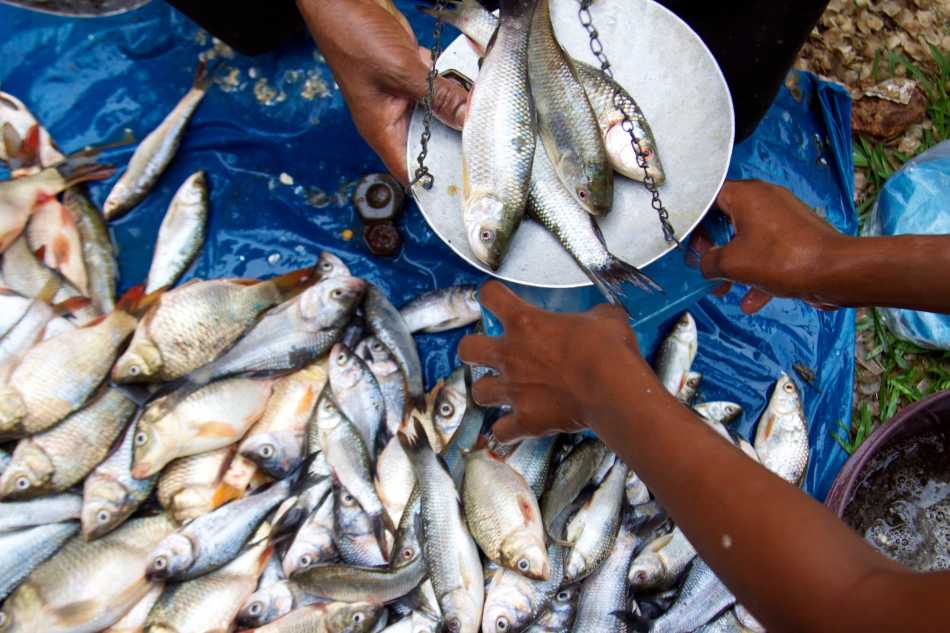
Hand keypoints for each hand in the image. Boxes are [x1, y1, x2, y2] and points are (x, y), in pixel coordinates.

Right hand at [297, 0, 467, 183]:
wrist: (344, 0)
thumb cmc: (354, 38)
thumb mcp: (403, 72)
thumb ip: (439, 96)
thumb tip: (469, 117)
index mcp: (381, 130)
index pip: (410, 171)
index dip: (435, 183)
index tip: (465, 186)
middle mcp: (392, 118)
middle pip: (430, 143)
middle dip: (455, 143)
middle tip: (486, 147)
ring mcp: (402, 96)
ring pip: (437, 113)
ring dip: (457, 110)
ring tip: (484, 116)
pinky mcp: (410, 76)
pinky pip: (436, 88)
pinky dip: (450, 84)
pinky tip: (469, 83)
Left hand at [458, 282, 658, 442]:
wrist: (613, 389)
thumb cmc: (609, 351)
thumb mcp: (606, 318)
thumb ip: (593, 316)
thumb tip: (601, 319)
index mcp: (526, 322)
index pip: (491, 296)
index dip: (493, 296)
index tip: (497, 300)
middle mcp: (511, 355)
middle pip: (467, 348)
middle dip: (474, 350)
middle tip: (490, 353)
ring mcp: (514, 390)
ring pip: (478, 392)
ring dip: (490, 391)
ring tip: (505, 392)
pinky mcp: (525, 421)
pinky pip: (501, 431)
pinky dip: (507, 430)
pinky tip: (517, 426)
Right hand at [693, 180, 846, 312]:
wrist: (835, 271)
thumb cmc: (779, 259)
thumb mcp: (732, 264)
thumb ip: (709, 263)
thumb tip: (706, 265)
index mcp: (747, 194)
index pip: (708, 198)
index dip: (694, 222)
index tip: (690, 245)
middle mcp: (766, 199)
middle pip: (727, 221)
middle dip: (713, 250)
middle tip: (706, 269)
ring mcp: (784, 218)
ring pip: (748, 240)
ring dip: (734, 267)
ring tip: (725, 292)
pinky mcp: (797, 237)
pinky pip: (768, 252)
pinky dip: (757, 273)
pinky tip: (751, 302)